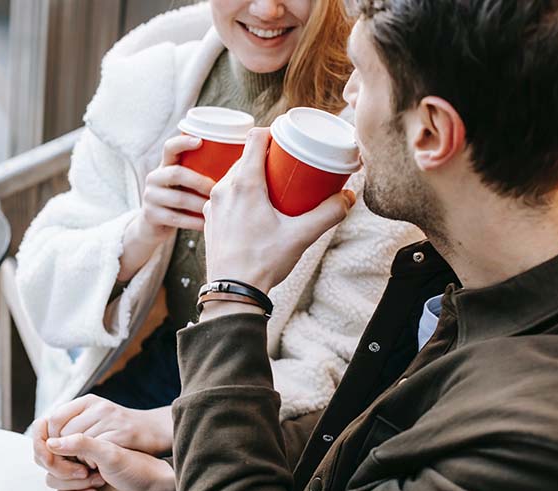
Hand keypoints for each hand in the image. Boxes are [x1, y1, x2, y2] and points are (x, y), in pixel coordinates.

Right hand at [34, 419, 176, 490]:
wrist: (154, 486)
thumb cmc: (139, 465)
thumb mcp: (111, 451)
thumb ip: (82, 444)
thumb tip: (53, 443)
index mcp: (90, 421)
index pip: (52, 429)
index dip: (56, 447)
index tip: (71, 459)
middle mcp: (82, 441)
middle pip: (47, 457)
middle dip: (66, 470)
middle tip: (87, 472)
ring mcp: (81, 462)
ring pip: (53, 477)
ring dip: (74, 484)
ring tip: (98, 481)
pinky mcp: (82, 481)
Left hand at [44, 394, 172, 455]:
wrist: (154, 430)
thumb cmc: (120, 427)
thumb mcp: (96, 416)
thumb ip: (73, 422)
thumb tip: (44, 436)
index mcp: (89, 401)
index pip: (55, 418)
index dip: (52, 437)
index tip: (60, 449)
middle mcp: (100, 406)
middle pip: (64, 434)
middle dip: (65, 451)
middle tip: (73, 460)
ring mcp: (112, 419)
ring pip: (78, 444)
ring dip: (79, 458)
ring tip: (88, 461)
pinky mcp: (123, 434)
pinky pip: (96, 452)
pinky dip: (93, 462)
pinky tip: (99, 463)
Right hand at [118, 135, 215, 281]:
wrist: (154, 227)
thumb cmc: (182, 202)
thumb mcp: (187, 184)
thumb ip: (203, 173)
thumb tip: (242, 164)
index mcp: (166, 165)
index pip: (170, 147)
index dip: (183, 142)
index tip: (200, 141)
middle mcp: (155, 177)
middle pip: (176, 173)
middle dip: (200, 182)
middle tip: (218, 190)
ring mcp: (150, 196)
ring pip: (178, 198)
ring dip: (200, 204)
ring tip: (216, 208)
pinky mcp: (150, 215)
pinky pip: (176, 218)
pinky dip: (195, 221)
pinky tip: (207, 224)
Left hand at [203, 128, 355, 293]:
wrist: (232, 291)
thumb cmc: (263, 262)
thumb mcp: (302, 236)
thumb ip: (329, 214)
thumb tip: (348, 197)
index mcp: (244, 184)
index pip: (254, 138)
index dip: (272, 133)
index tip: (287, 140)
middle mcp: (223, 188)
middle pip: (245, 157)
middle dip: (267, 157)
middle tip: (287, 167)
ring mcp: (213, 204)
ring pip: (233, 176)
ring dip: (252, 175)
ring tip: (273, 188)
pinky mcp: (210, 218)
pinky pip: (225, 195)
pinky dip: (240, 194)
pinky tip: (254, 208)